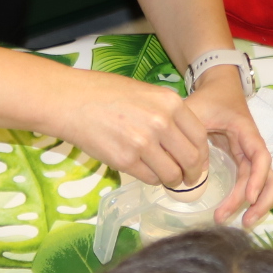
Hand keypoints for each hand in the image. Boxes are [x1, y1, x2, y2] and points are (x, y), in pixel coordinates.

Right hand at [56, 69, 212, 188]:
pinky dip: (151, 179)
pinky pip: (150, 179)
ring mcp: (143, 143)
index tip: (199, 162)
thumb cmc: (104, 93)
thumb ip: (166, 113)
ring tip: (165, 177)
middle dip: (192, 174)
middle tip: (188, 179)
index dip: (202, 154)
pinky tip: (143, 170)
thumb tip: (183, 139)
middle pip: (191, 159)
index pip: (199, 136)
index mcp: (170, 103)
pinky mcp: (125, 161)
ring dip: (171, 180)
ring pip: (171, 174)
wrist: (69, 100)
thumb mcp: (145, 92)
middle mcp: (161, 123)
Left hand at [184, 68, 272, 225]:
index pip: (260, 157)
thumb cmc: (208, 98)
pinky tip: (234, 212)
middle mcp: (253, 147)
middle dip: (261, 201)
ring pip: (264, 184)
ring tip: (242, 223)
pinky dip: (247, 199)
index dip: (257, 178)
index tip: (248, 196)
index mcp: (247, 132)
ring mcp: (249, 156)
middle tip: (243, 222)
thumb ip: (191, 135)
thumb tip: (196, 169)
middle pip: (269, 177)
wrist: (218, 86)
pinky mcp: (242, 162)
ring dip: (258, 204)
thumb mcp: (195, 110)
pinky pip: (250, 183)